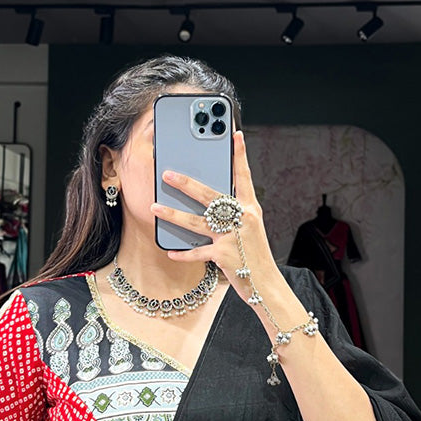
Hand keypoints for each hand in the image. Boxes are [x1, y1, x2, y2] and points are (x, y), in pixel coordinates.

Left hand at [150, 130, 280, 303]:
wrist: (266, 285)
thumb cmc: (254, 255)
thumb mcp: (250, 229)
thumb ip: (234, 213)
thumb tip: (210, 202)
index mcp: (250, 209)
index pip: (244, 177)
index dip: (239, 155)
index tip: (235, 134)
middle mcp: (242, 219)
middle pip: (210, 196)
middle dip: (186, 184)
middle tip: (167, 173)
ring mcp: (232, 237)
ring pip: (197, 222)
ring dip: (173, 215)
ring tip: (155, 207)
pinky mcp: (224, 256)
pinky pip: (198, 253)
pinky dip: (184, 253)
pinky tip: (170, 251)